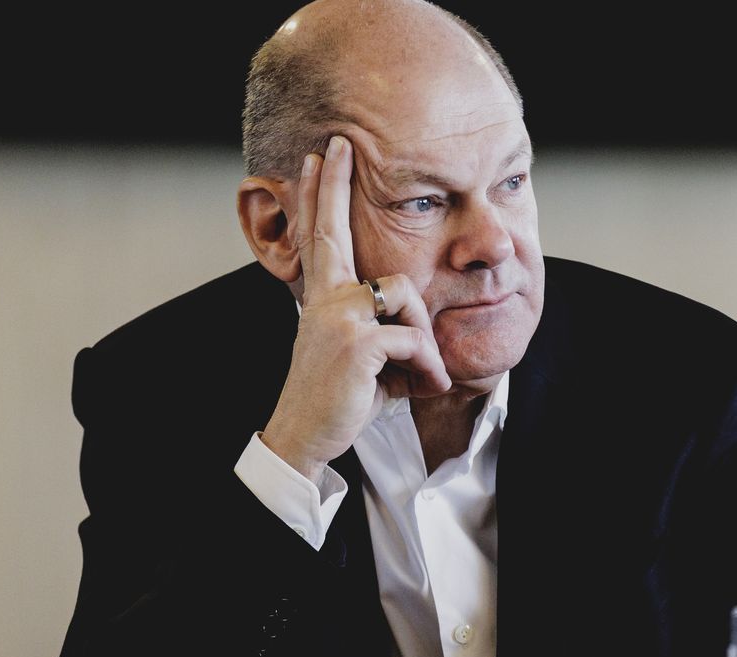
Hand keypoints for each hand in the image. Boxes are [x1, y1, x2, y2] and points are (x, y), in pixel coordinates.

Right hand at [262, 136, 451, 483]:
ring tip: (422, 376)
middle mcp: (325, 297)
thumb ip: (381, 324)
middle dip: (335, 183)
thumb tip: (415, 318)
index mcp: (324, 297)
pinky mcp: (359, 340)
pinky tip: (422, 388)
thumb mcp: (363, 353)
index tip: (320, 155)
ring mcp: (339, 314)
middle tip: (337, 141)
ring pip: (408, 295)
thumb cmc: (341, 399)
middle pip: (334, 229)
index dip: (322, 195)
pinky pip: (414, 337)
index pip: (323, 236)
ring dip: (425, 342)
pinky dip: (427, 367)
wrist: (308, 436)